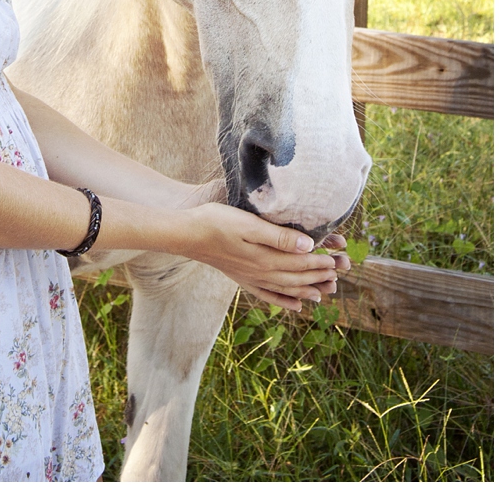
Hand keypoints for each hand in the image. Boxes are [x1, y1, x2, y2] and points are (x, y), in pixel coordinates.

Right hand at [186, 203, 348, 311]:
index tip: (339, 260)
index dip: (322, 262)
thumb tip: (309, 246)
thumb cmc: (217, 222)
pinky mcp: (242, 278)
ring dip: (307, 289)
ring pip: (286, 288)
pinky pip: (269, 295)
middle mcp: (262, 272)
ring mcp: (251, 277)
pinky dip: (285, 301)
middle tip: (340, 274)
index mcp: (266, 258)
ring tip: (324, 292)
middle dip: (321, 276)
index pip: (302, 262)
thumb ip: (279, 236)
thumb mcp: (249, 224)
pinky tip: (296, 305)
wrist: (187, 234)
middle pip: (298, 277)